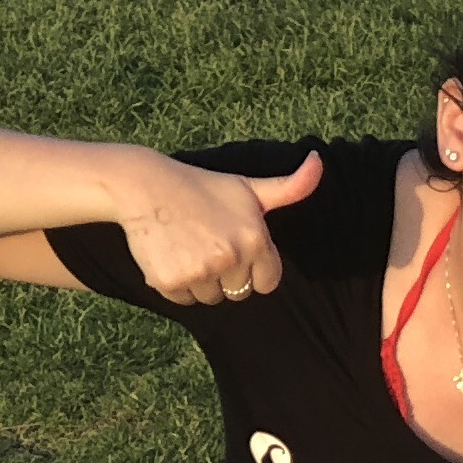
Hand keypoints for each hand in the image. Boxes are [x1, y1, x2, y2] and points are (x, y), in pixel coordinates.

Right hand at [120, 146, 321, 305]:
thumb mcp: (250, 187)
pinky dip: (176, 285)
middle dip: (226, 275)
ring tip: (187, 249)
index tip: (235, 251)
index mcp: (256, 240)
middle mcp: (231, 258)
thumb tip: (318, 161)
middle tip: (207, 246)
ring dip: (201, 282)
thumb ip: (291, 187)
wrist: (144, 186)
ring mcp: (199, 271)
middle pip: (238, 292)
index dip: (253, 270)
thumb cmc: (202, 187)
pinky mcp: (169, 281)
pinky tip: (170, 255)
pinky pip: (183, 301)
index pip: (267, 282)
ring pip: (210, 298)